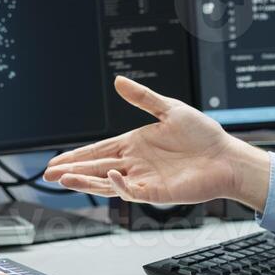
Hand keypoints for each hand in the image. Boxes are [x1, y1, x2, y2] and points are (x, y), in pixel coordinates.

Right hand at [42, 76, 270, 210]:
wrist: (227, 156)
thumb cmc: (203, 135)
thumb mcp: (170, 108)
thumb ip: (143, 97)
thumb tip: (119, 81)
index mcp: (134, 144)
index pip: (98, 151)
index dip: (76, 156)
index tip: (56, 161)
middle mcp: (135, 163)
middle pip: (96, 168)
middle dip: (72, 171)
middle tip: (48, 174)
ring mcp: (145, 179)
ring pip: (107, 183)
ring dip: (86, 182)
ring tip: (64, 180)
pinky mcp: (158, 192)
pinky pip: (133, 191)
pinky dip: (120, 185)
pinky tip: (110, 176)